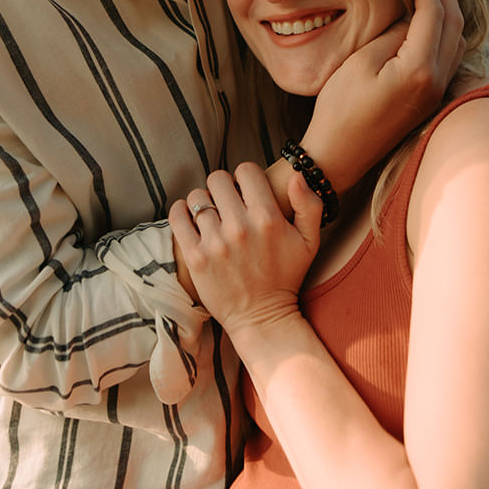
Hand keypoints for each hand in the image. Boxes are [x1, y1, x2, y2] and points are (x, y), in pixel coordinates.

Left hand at [169, 166, 321, 339]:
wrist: (262, 318)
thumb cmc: (286, 278)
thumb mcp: (310, 242)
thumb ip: (310, 205)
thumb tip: (296, 175)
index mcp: (268, 218)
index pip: (246, 170)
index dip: (246, 177)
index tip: (246, 191)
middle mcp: (240, 227)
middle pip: (218, 179)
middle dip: (223, 187)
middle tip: (227, 203)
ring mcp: (215, 242)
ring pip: (197, 197)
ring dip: (203, 201)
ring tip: (211, 215)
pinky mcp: (195, 257)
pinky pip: (178, 216)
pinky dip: (181, 211)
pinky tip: (191, 219)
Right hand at [302, 0, 465, 192]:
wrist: (338, 156)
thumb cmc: (340, 109)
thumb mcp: (361, 61)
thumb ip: (393, 34)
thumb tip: (412, 16)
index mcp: (419, 68)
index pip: (434, 12)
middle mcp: (436, 81)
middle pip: (454, 24)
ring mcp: (435, 93)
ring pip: (457, 41)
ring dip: (448, 11)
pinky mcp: (429, 100)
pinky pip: (450, 57)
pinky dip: (446, 32)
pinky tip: (430, 23)